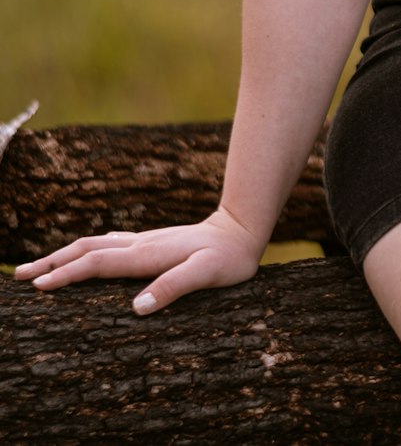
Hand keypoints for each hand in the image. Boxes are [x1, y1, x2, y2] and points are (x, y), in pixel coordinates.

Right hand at [14, 207, 263, 314]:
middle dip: (52, 262)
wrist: (242, 229)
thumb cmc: (228, 258)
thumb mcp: (208, 274)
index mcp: (146, 255)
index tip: (37, 288)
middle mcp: (139, 245)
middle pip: (86, 249)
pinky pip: (108, 244)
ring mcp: (143, 241)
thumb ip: (175, 287)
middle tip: (19, 276)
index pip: (97, 264)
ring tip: (38, 267)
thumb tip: (137, 308)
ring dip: (64, 254)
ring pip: (95, 244)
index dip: (66, 275)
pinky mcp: (150, 242)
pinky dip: (86, 250)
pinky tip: (84, 254)